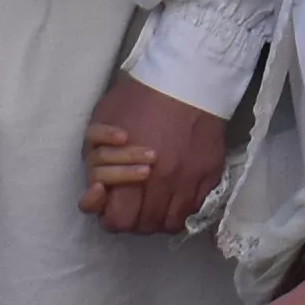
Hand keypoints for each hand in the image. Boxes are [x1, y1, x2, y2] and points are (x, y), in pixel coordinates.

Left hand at [80, 75, 227, 234]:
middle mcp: (162, 183)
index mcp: (130, 172)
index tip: (113, 204)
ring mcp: (189, 181)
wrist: (186, 78)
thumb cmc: (138, 98)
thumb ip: (94, 162)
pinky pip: (194, 210)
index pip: (118, 221)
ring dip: (159, 217)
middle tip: (133, 203)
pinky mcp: (210, 175)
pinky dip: (182, 209)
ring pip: (170, 224)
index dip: (111, 216)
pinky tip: (175, 195)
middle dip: (134, 219)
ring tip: (155, 202)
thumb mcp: (101, 124)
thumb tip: (96, 189)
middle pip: (144, 226)